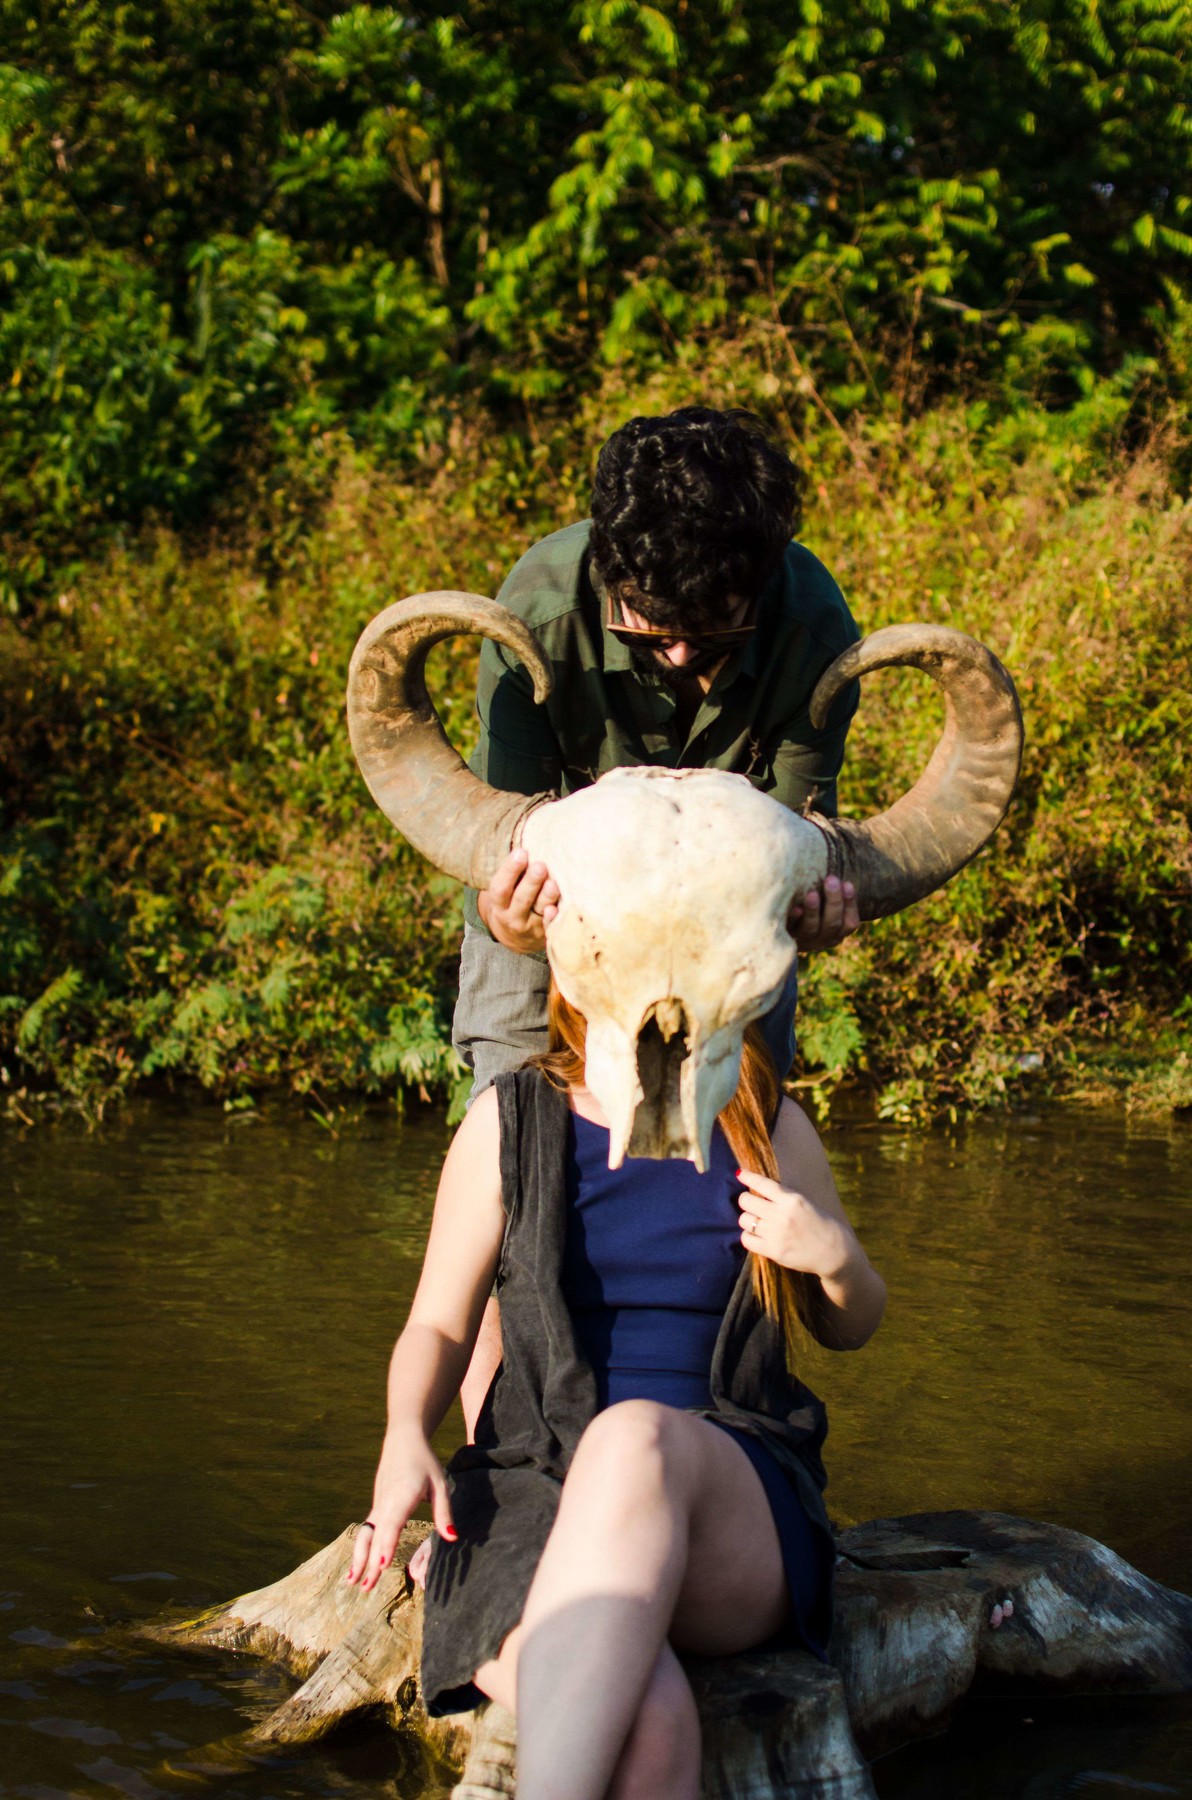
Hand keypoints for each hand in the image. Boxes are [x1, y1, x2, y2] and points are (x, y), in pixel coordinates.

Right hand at [345, 1429, 455, 1592]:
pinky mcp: (377, 1507)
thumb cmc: (424, 1462)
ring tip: (352, 1582)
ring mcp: (378, 1505)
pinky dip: (360, 1549)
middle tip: (366, 1588)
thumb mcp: (440, 1484)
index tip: (382, 1565)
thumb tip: (452, 1538)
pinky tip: (356, 1567)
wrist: (403, 1440)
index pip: (393, 1524)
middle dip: (370, 1562)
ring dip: (359, 1558)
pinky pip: (367, 1531)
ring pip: (366, 1535)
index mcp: (402, 1496)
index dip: (387, 1545)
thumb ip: (444, 1512)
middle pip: (376, 1536)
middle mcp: (386, 1503)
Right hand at [477, 847, 559, 954]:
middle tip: (540, 866)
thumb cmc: (511, 901)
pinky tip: (556, 909)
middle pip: (521, 899)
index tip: (521, 852)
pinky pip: (550, 928)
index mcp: (498, 903)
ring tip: (553, 884)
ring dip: (546, 897)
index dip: (509, 871)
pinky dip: (553, 919)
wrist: (515, 938)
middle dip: (530, 882)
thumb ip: (512, 871)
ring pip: (538, 910)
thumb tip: (528, 833)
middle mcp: (512, 916)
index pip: (501, 887)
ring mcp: (529, 926)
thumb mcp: (504, 890)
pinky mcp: (545, 934)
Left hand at [736, 1167, 858, 1280]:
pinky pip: (746, 1239)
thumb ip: (783, 1197)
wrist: (833, 1252)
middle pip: (746, 1201)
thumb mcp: (805, 1203)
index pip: (762, 1183)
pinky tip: (756, 1235)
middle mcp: (781, 1214)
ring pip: (744, 1220)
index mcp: (792, 1199)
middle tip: (752, 1204)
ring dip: (748, 1219)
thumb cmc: (821, 1225)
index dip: (747, 1177)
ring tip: (757, 1221)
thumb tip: (759, 1189)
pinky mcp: (773, 1251)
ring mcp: (776, 1233)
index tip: (740, 1174)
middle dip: (747, 1201)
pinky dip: (748, 1236)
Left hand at [788, 876, 858, 953]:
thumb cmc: (811, 909)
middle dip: (834, 901)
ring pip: (812, 928)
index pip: (850, 922)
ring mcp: (804, 940)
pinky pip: (789, 930)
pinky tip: (795, 908)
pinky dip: (794, 919)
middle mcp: (823, 939)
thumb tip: (837, 861)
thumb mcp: (825, 906)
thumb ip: (831, 892)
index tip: (847, 883)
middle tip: (831, 879)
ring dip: (813, 911)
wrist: (782, 930)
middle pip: (832, 923)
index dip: (850, 904)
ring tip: (812, 893)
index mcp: (837, 932)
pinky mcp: (786, 938)